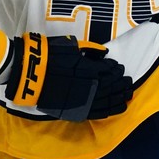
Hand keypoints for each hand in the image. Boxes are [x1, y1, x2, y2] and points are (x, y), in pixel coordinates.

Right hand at [5, 33, 132, 120]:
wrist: (30, 73)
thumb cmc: (49, 55)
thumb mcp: (70, 46)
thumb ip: (90, 50)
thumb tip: (104, 54)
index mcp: (91, 70)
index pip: (110, 70)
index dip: (116, 68)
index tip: (118, 66)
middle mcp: (92, 87)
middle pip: (114, 86)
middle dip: (122, 82)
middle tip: (127, 80)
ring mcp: (86, 100)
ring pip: (110, 100)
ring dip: (121, 96)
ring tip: (127, 93)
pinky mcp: (79, 110)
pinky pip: (100, 112)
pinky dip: (112, 109)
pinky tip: (118, 106)